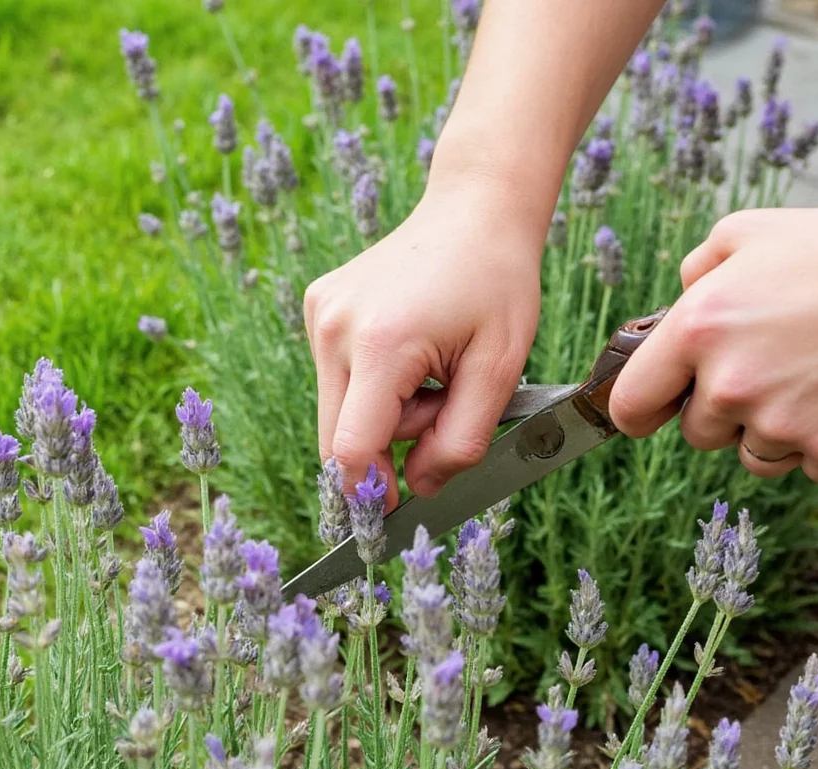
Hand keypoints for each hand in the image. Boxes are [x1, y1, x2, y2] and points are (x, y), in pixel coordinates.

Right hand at [303, 177, 544, 508]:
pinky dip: (372, 384)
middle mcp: (335, 328)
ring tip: (431, 371)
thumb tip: (417, 486)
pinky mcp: (317, 307)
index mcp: (382, 344)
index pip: (353, 448)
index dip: (373, 490)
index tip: (393, 510)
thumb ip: (461, 441)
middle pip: (337, 436)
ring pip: (337, 410)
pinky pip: (335, 377)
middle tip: (442, 409)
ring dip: (383, 413)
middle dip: (387, 445)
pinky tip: (407, 349)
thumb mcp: (500, 370)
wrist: (474, 209)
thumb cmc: (498, 283)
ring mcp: (319, 314)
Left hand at [610, 208, 817, 484]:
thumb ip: (699, 270)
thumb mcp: (751, 232)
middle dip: (723, 408)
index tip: (656, 406)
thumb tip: (682, 298)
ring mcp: (784, 424)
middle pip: (698, 432)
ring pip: (754, 454)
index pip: (631, 406)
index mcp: (697, 331)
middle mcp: (731, 385)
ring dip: (771, 428)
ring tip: (811, 377)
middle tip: (769, 365)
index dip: (643, 408)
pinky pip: (807, 465)